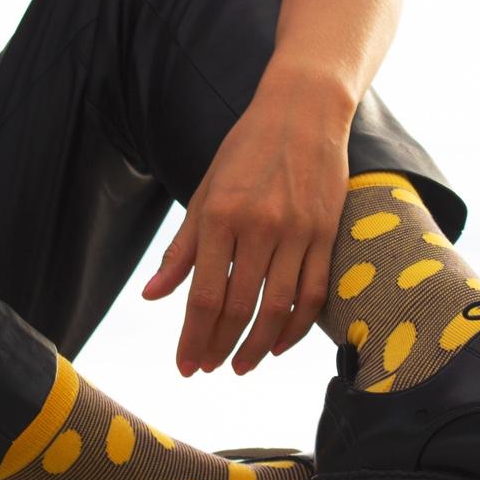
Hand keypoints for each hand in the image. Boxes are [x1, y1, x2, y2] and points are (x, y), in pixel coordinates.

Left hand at [141, 74, 351, 375]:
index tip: (185, 365)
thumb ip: (181, 249)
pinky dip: (298, 326)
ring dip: (257, 345)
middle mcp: (260, 227)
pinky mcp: (327, 233)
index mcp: (221, 215)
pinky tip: (279, 344)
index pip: (204, 295)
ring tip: (240, 366)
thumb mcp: (204, 192)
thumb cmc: (246, 149)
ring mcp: (298, 232)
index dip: (193, 337)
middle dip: (219, 347)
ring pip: (278, 307)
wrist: (304, 110)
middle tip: (207, 369)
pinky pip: (315, 293)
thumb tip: (152, 296)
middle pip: (238, 307)